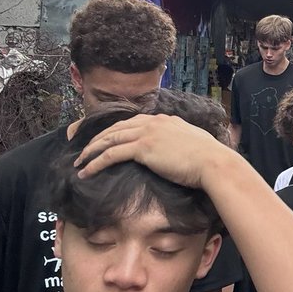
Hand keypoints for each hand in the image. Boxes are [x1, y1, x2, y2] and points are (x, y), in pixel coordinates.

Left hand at [74, 114, 230, 188]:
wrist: (213, 163)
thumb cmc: (208, 159)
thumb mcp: (192, 142)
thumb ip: (178, 140)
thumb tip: (175, 149)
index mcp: (163, 120)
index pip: (131, 122)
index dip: (113, 132)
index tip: (102, 141)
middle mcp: (152, 122)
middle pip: (115, 128)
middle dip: (96, 140)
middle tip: (83, 152)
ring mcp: (147, 133)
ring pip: (109, 139)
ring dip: (91, 152)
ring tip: (79, 163)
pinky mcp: (143, 148)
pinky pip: (111, 154)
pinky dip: (96, 162)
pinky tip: (87, 172)